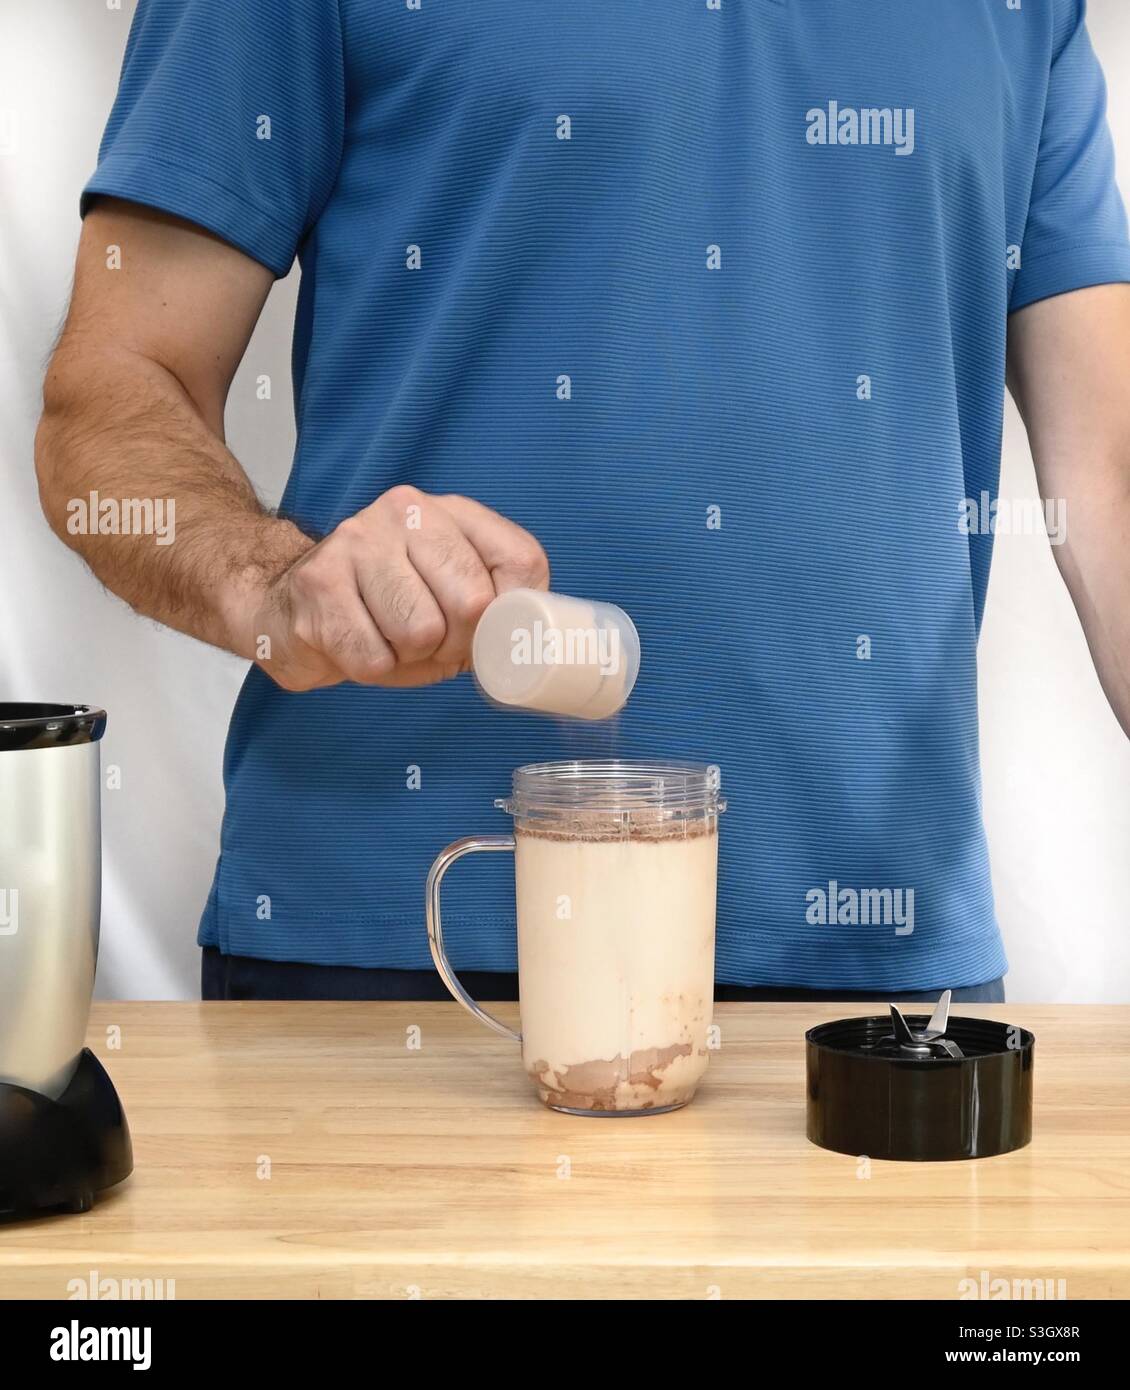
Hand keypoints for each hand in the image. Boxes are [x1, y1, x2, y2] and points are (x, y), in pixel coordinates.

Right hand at [247, 487, 549, 690]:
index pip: (521, 560)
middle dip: (459, 644)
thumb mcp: (445, 590)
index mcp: (449, 512)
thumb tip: (526, 644)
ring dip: (410, 657)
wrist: (282, 600)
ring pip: (422, 632)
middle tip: (433, 644)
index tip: (494, 633)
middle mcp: (405, 512)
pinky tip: (356, 644)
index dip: (516, 615)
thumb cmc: (381, 605)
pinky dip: (372, 669)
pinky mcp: (319, 584)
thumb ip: (492, 603)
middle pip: (473, 602)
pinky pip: (374, 657)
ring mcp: (358, 542)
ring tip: (388, 640)